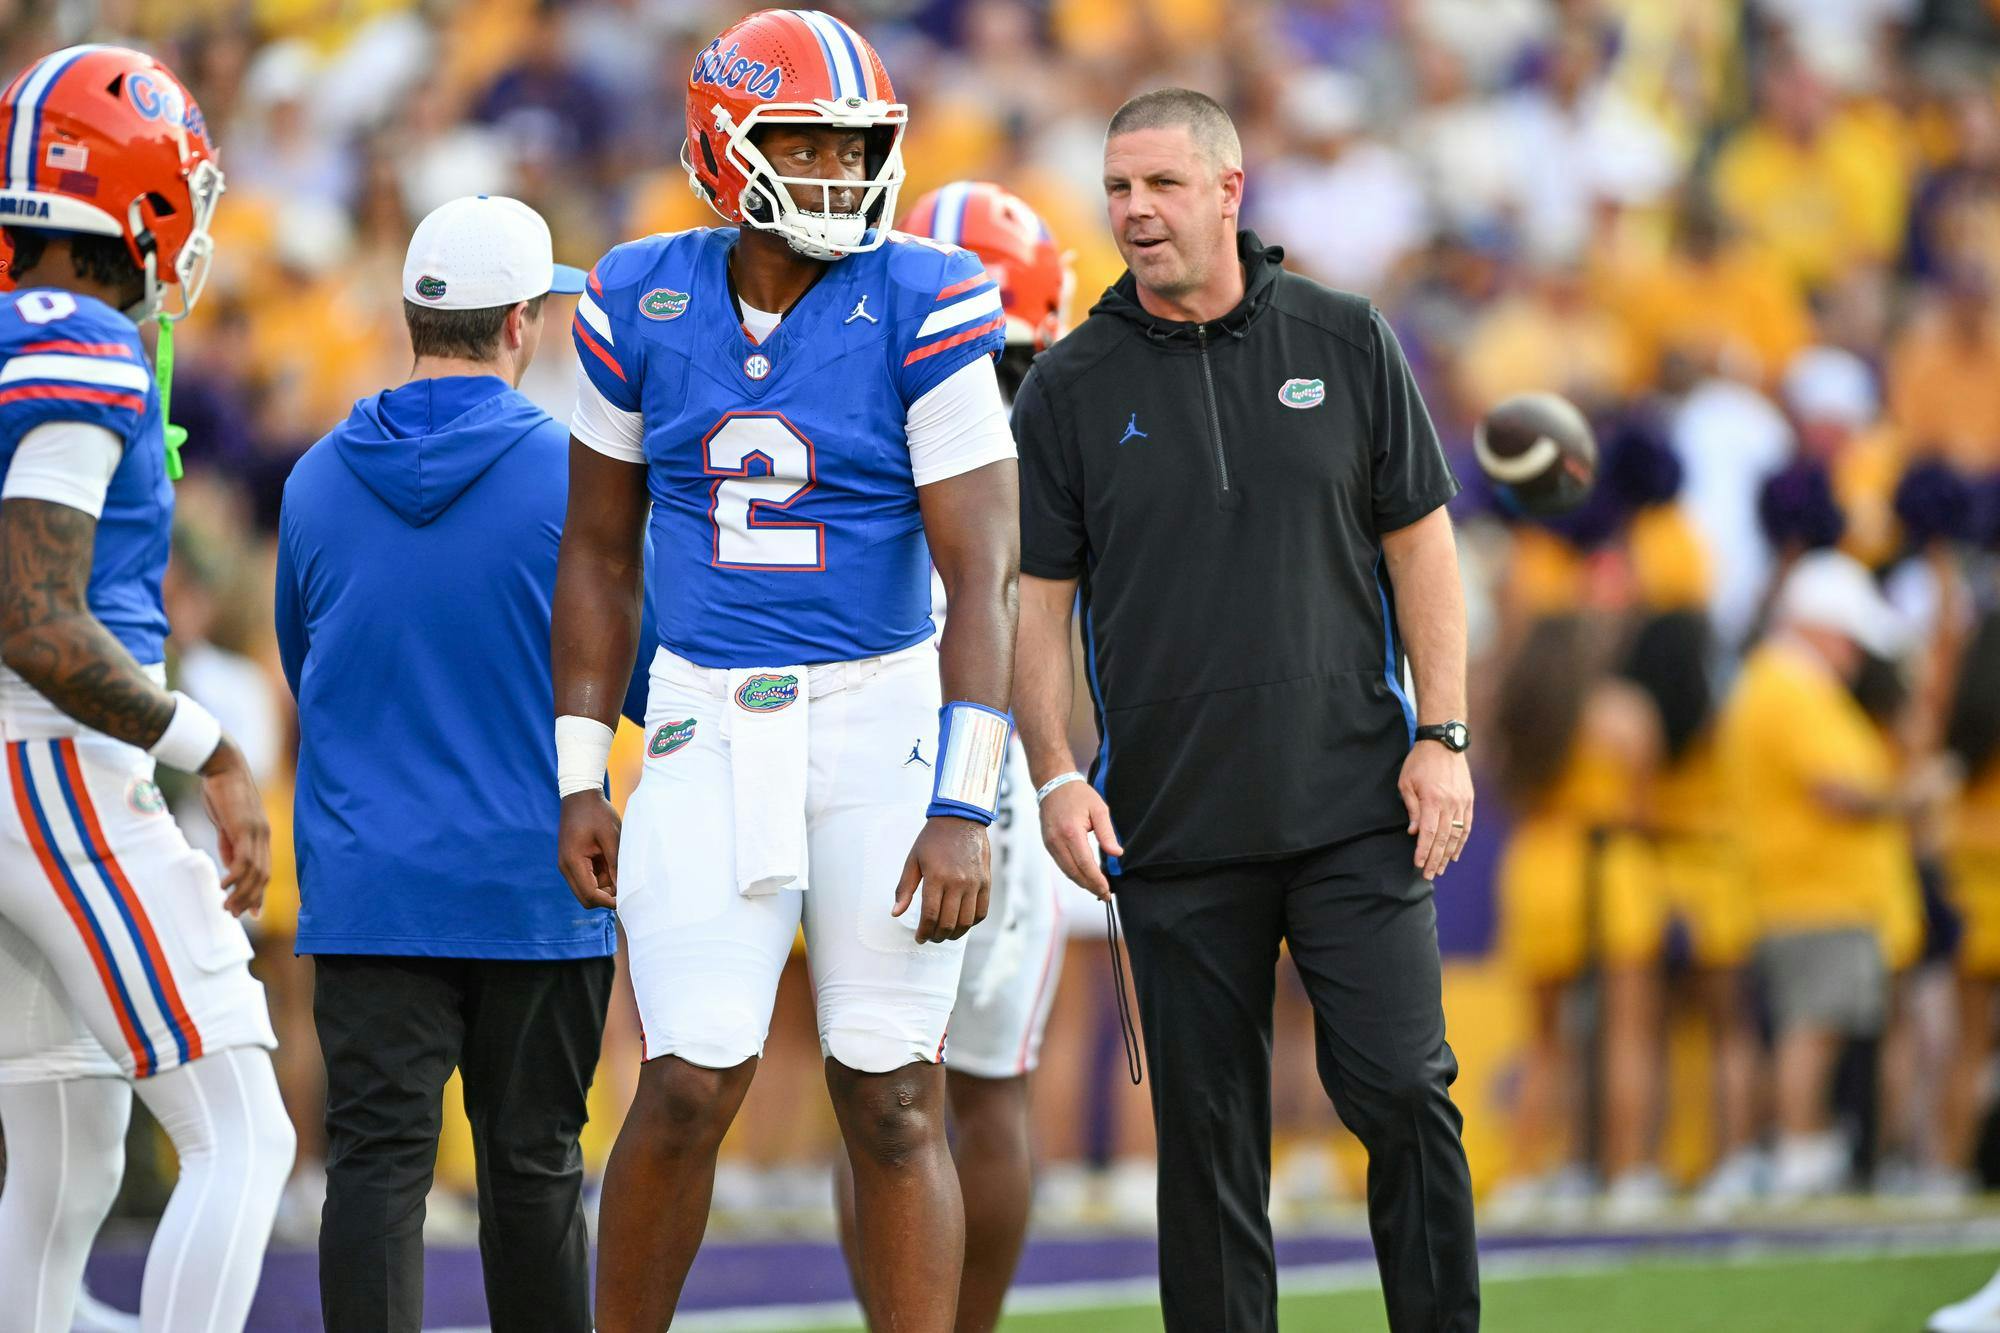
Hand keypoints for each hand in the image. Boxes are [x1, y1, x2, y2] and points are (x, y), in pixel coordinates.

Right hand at [198, 738, 268, 916]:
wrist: (221, 766)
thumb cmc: (221, 791)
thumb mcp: (227, 822)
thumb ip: (230, 843)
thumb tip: (230, 865)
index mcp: (261, 834)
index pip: (264, 870)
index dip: (259, 893)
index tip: (252, 912)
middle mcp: (263, 835)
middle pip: (262, 876)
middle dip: (250, 899)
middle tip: (234, 915)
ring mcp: (255, 832)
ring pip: (254, 872)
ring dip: (241, 894)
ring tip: (226, 908)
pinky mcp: (244, 828)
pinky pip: (243, 859)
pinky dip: (234, 877)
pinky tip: (222, 887)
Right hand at [558, 791, 620, 909]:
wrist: (581, 795)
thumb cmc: (597, 813)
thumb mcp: (611, 837)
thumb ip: (615, 863)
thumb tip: (622, 888)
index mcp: (573, 862)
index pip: (590, 894)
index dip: (609, 901)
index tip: (627, 898)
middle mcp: (567, 867)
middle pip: (586, 898)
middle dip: (606, 897)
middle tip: (625, 885)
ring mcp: (568, 865)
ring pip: (587, 890)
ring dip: (604, 886)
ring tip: (620, 868)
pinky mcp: (573, 861)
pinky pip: (587, 878)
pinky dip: (601, 877)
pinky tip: (612, 863)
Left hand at [892, 816, 989, 942]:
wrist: (961, 819)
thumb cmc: (933, 840)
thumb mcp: (913, 860)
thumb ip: (904, 888)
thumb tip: (895, 913)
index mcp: (937, 877)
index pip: (931, 916)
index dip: (924, 932)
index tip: (919, 938)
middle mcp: (958, 882)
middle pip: (948, 922)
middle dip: (937, 936)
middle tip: (930, 937)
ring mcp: (974, 883)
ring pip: (966, 921)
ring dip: (954, 934)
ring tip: (945, 934)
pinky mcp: (986, 882)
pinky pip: (981, 912)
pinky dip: (971, 923)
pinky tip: (961, 923)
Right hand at [1039, 780, 1121, 900]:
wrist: (1054, 784)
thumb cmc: (1078, 795)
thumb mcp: (1099, 809)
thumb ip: (1107, 833)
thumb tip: (1117, 854)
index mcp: (1071, 832)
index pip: (1085, 864)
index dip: (1096, 880)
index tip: (1107, 890)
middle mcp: (1057, 841)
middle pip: (1074, 872)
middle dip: (1090, 886)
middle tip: (1105, 895)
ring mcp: (1050, 844)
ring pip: (1066, 871)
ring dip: (1082, 883)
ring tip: (1097, 889)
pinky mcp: (1048, 844)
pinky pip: (1061, 864)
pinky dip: (1073, 873)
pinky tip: (1085, 877)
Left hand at [1399, 741, 1473, 880]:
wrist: (1444, 743)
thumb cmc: (1420, 762)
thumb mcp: (1406, 782)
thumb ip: (1411, 808)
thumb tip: (1414, 832)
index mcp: (1432, 799)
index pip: (1429, 833)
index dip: (1423, 851)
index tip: (1418, 865)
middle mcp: (1450, 803)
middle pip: (1443, 839)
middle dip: (1435, 859)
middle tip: (1429, 875)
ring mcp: (1462, 803)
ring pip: (1456, 835)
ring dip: (1448, 854)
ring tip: (1440, 869)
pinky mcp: (1469, 800)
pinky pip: (1466, 826)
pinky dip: (1461, 842)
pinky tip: (1455, 854)